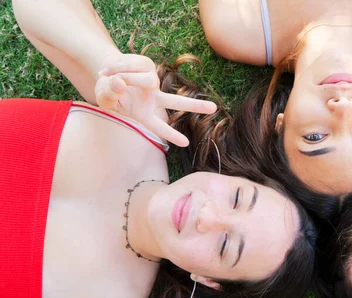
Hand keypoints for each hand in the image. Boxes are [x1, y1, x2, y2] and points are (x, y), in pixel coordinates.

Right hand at [95, 54, 217, 145]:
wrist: (105, 72)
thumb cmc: (106, 92)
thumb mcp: (103, 98)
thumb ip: (110, 94)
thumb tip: (120, 83)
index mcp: (144, 114)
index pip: (159, 127)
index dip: (171, 134)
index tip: (186, 143)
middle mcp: (153, 98)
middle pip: (176, 102)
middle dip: (195, 105)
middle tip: (214, 108)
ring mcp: (152, 82)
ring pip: (144, 79)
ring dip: (124, 76)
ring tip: (106, 74)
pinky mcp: (148, 65)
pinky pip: (133, 65)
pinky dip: (118, 66)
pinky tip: (109, 68)